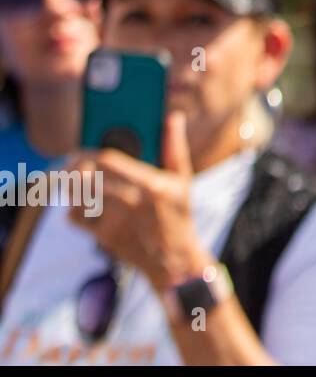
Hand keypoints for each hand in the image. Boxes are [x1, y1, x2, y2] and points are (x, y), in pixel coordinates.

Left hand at [68, 112, 214, 293]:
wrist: (173, 259)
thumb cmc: (178, 214)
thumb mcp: (183, 179)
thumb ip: (174, 147)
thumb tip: (173, 117)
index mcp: (151, 184)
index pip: (108, 161)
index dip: (90, 152)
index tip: (84, 149)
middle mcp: (131, 202)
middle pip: (87, 177)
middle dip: (74, 167)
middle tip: (73, 163)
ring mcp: (116, 221)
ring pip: (78, 196)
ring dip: (72, 186)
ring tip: (75, 180)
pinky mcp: (104, 237)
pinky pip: (76, 218)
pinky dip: (74, 208)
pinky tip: (83, 203)